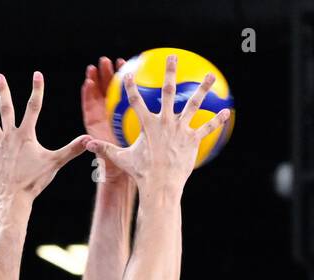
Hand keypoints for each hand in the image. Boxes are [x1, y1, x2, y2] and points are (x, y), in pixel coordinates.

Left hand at [0, 71, 88, 199]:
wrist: (13, 198)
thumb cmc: (34, 180)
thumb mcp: (55, 163)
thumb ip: (72, 150)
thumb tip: (90, 140)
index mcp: (25, 135)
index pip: (33, 107)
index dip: (37, 90)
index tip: (37, 74)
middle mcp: (10, 138)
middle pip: (6, 110)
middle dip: (3, 92)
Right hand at [84, 54, 230, 192]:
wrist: (160, 187)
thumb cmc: (141, 173)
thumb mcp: (121, 159)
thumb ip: (106, 149)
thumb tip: (87, 145)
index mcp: (147, 125)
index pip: (136, 101)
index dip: (131, 86)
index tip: (129, 73)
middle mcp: (164, 122)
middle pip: (167, 92)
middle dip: (169, 72)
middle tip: (172, 57)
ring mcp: (180, 130)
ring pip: (193, 104)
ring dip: (202, 88)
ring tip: (209, 75)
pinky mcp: (192, 140)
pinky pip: (206, 128)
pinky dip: (216, 120)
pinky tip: (226, 110)